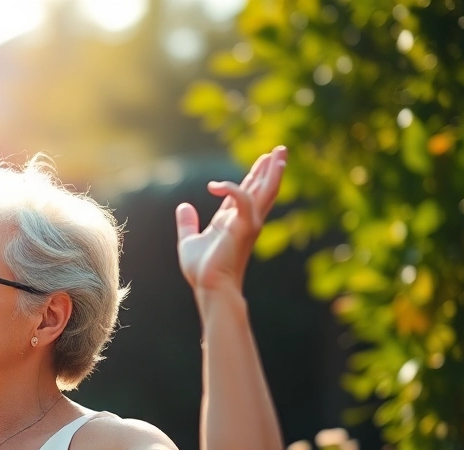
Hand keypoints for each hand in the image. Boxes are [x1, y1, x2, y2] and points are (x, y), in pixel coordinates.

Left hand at [175, 146, 287, 292]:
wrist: (209, 286)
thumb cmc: (202, 271)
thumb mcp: (189, 241)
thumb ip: (187, 223)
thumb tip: (183, 206)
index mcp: (232, 222)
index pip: (246, 194)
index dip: (253, 177)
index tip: (263, 161)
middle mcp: (244, 220)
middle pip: (261, 189)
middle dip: (270, 169)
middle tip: (279, 149)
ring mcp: (249, 223)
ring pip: (265, 191)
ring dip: (271, 171)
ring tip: (277, 153)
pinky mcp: (245, 226)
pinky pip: (242, 199)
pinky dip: (231, 188)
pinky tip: (214, 185)